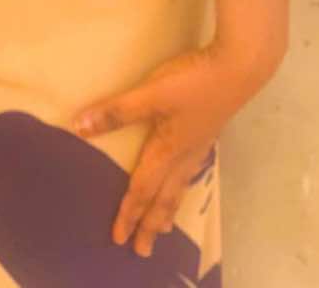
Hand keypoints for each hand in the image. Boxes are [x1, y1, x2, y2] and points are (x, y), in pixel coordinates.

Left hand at [72, 38, 280, 256]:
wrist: (239, 68)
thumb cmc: (192, 82)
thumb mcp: (151, 93)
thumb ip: (117, 111)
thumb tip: (80, 127)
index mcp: (167, 150)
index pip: (143, 189)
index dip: (129, 213)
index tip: (119, 238)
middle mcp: (184, 154)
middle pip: (164, 197)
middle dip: (151, 224)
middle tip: (143, 251)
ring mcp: (199, 145)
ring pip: (180, 186)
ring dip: (169, 209)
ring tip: (166, 226)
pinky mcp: (209, 132)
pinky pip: (191, 173)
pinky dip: (183, 187)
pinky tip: (185, 178)